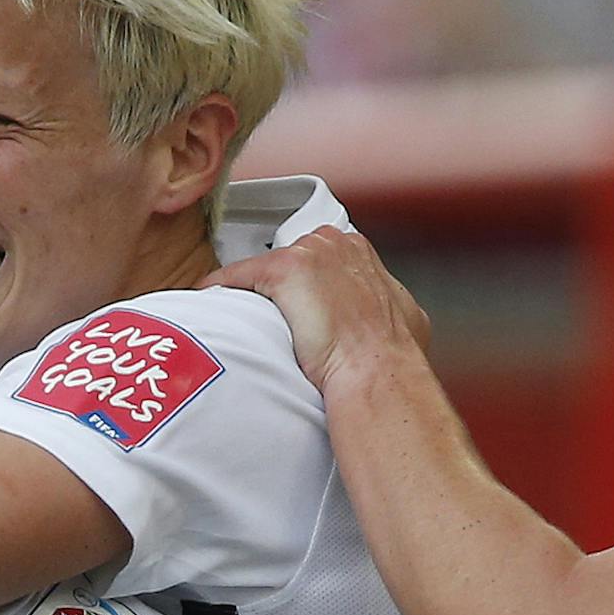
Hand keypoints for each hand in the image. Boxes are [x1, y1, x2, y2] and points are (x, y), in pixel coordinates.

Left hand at [201, 227, 430, 392]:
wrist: (376, 370)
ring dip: (250, 289)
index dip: (305, 282)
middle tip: (267, 313)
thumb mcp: (404, 319)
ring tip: (237, 314)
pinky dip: (221, 286)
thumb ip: (388, 305)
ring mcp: (310, 254)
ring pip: (265, 266)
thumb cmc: (390, 356)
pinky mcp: (285, 269)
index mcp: (361, 252)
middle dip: (279, 283)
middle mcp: (336, 244)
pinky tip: (210, 298)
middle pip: (291, 256)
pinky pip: (239, 274)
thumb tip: (391, 319)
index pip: (320, 255)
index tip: (295, 304)